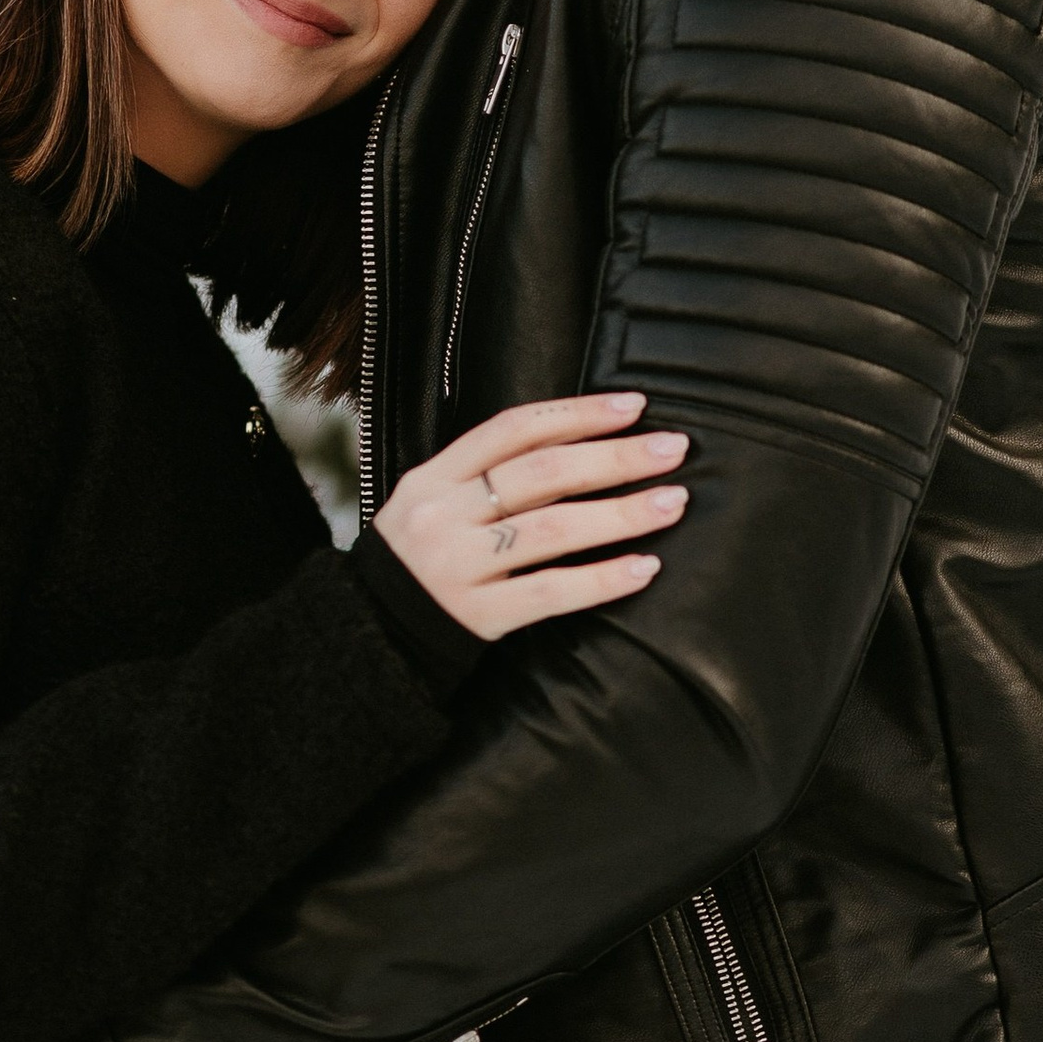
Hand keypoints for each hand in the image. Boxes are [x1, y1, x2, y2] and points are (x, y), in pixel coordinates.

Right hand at [373, 391, 685, 641]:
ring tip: (672, 502)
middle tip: (673, 449)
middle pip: (542, 474)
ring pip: (553, 530)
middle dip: (615, 457)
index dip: (578, 414)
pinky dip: (602, 579)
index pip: (514, 429)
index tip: (635, 407)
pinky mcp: (476, 615)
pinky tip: (645, 567)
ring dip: (622, 513)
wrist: (369, 634)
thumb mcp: (437, 502)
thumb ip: (490, 476)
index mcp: (434, 476)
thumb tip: (586, 445)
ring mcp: (458, 566)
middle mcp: (443, 514)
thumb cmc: (422, 559)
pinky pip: (550, 592)